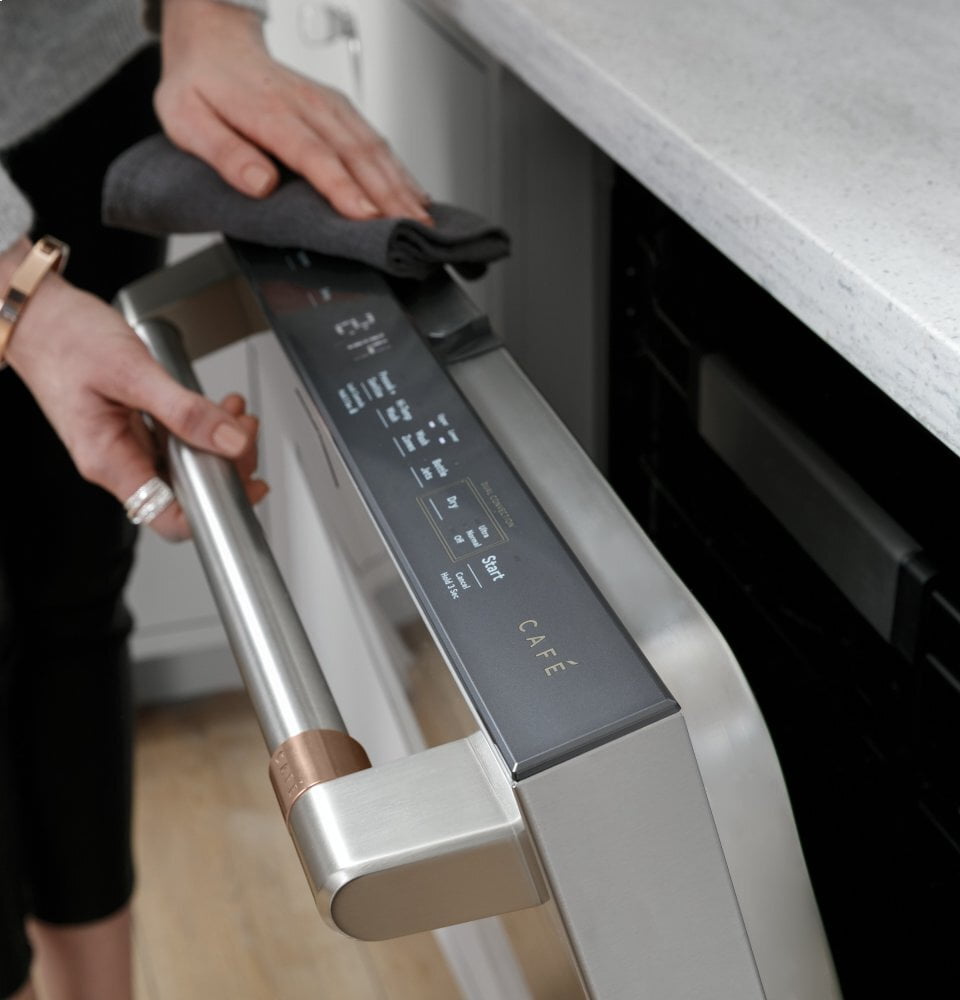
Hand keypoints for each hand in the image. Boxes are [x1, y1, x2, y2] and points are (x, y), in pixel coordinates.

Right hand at [2, 239, 267, 541]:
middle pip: (185, 491)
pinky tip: (215, 408)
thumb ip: (184, 410)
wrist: (36, 313)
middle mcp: (116, 461)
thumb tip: (229, 441)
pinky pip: (175, 440)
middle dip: (226, 465)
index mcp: (109, 461)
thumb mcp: (133, 372)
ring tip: (234, 414)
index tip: (246, 487)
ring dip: (218, 442)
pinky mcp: (130, 428)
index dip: (213, 511)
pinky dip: (201, 426)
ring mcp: (123, 445)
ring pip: (184, 464)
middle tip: (244, 433)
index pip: (167, 517)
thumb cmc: (65, 336)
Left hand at [155, 0, 430, 223]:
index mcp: (269, 109)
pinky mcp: (342, 112)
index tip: (364, 215)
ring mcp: (330, 106)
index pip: (313, 153)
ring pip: (374, 148)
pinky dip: (400, 172)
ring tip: (420, 222)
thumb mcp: (186, 118)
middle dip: (388, 196)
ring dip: (401, 187)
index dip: (342, 186)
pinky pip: (377, 142)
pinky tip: (416, 196)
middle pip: (356, 154)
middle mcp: (308, 104)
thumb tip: (258, 183)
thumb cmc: (201, 85)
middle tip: (409, 232)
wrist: (215, 42)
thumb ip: (223, 152)